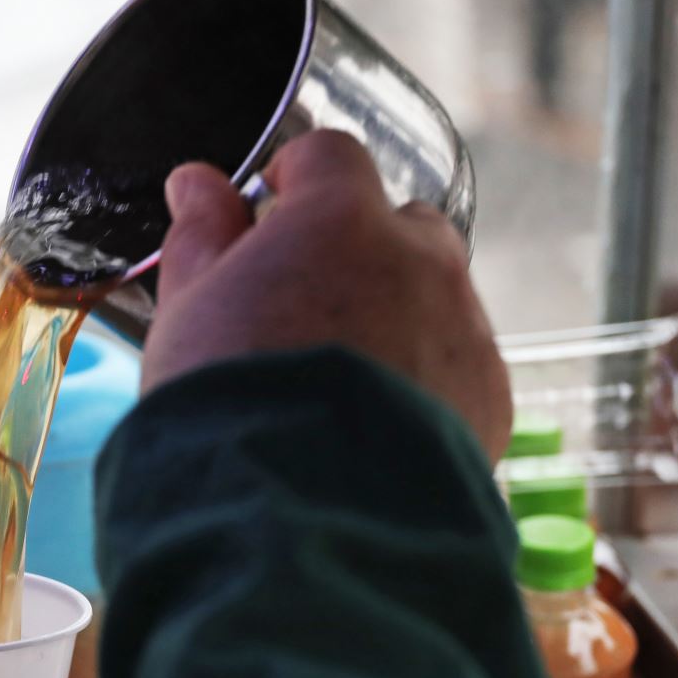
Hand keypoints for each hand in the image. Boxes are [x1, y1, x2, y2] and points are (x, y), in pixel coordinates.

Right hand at [144, 129, 511, 461]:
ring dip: (399, 318)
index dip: (297, 182)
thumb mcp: (188, 312)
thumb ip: (200, 237)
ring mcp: (465, 329)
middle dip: (362, 251)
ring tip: (339, 384)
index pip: (330, 157)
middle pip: (402, 225)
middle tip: (305, 308)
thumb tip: (198, 186)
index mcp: (341, 220)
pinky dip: (427, 383)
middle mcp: (421, 260)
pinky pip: (461, 369)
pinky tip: (374, 430)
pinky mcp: (490, 400)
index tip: (273, 212)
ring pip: (437, 298)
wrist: (297, 520)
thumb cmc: (229, 410)